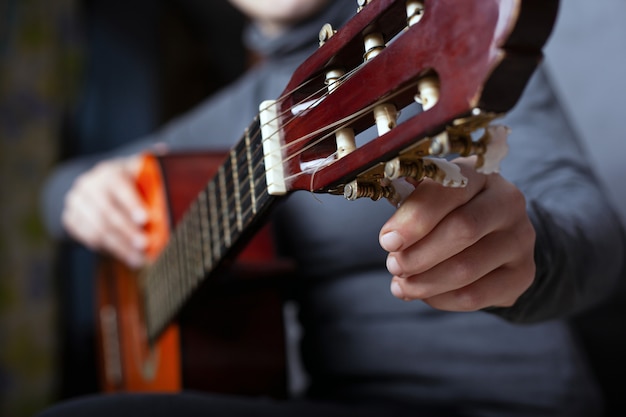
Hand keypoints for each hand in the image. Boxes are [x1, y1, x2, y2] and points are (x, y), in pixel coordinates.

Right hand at [62, 155, 148, 267]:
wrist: (97, 186)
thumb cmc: (130, 181)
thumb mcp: (139, 171)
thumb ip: (152, 165)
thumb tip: (164, 149)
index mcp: (109, 172)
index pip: (119, 187)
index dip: (131, 203)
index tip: (145, 219)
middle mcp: (88, 186)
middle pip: (107, 212)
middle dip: (127, 231)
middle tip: (144, 244)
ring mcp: (76, 203)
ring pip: (97, 229)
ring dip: (120, 246)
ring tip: (140, 258)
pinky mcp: (70, 219)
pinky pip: (88, 238)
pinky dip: (110, 250)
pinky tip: (128, 258)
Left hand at [379, 156, 535, 310]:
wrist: (492, 234)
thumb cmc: (449, 211)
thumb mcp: (431, 196)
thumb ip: (411, 208)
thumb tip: (391, 237)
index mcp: (480, 174)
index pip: (449, 191)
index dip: (415, 219)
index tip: (388, 240)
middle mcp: (508, 202)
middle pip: (462, 229)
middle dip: (418, 254)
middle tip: (394, 265)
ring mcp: (521, 239)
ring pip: (466, 268)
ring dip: (425, 281)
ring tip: (401, 284)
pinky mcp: (523, 274)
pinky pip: (476, 295)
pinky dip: (441, 298)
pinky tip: (425, 293)